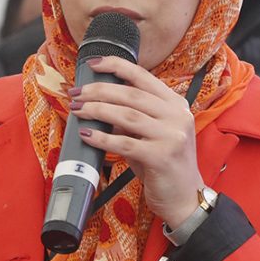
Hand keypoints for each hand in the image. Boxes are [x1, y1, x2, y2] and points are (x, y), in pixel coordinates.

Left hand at [70, 56, 202, 227]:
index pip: (143, 76)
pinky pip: (125, 143)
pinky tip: (86, 135)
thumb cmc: (162, 163)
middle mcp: (177, 115)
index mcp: (175, 103)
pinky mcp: (162, 157)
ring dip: (97, 110)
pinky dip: (102, 138)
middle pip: (130, 94)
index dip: (116, 66)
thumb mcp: (150, 134)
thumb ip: (130, 117)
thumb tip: (97, 102)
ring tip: (77, 110)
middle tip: (76, 94)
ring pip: (127, 115)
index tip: (93, 64)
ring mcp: (172, 136)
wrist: (183, 197)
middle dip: (98, 91)